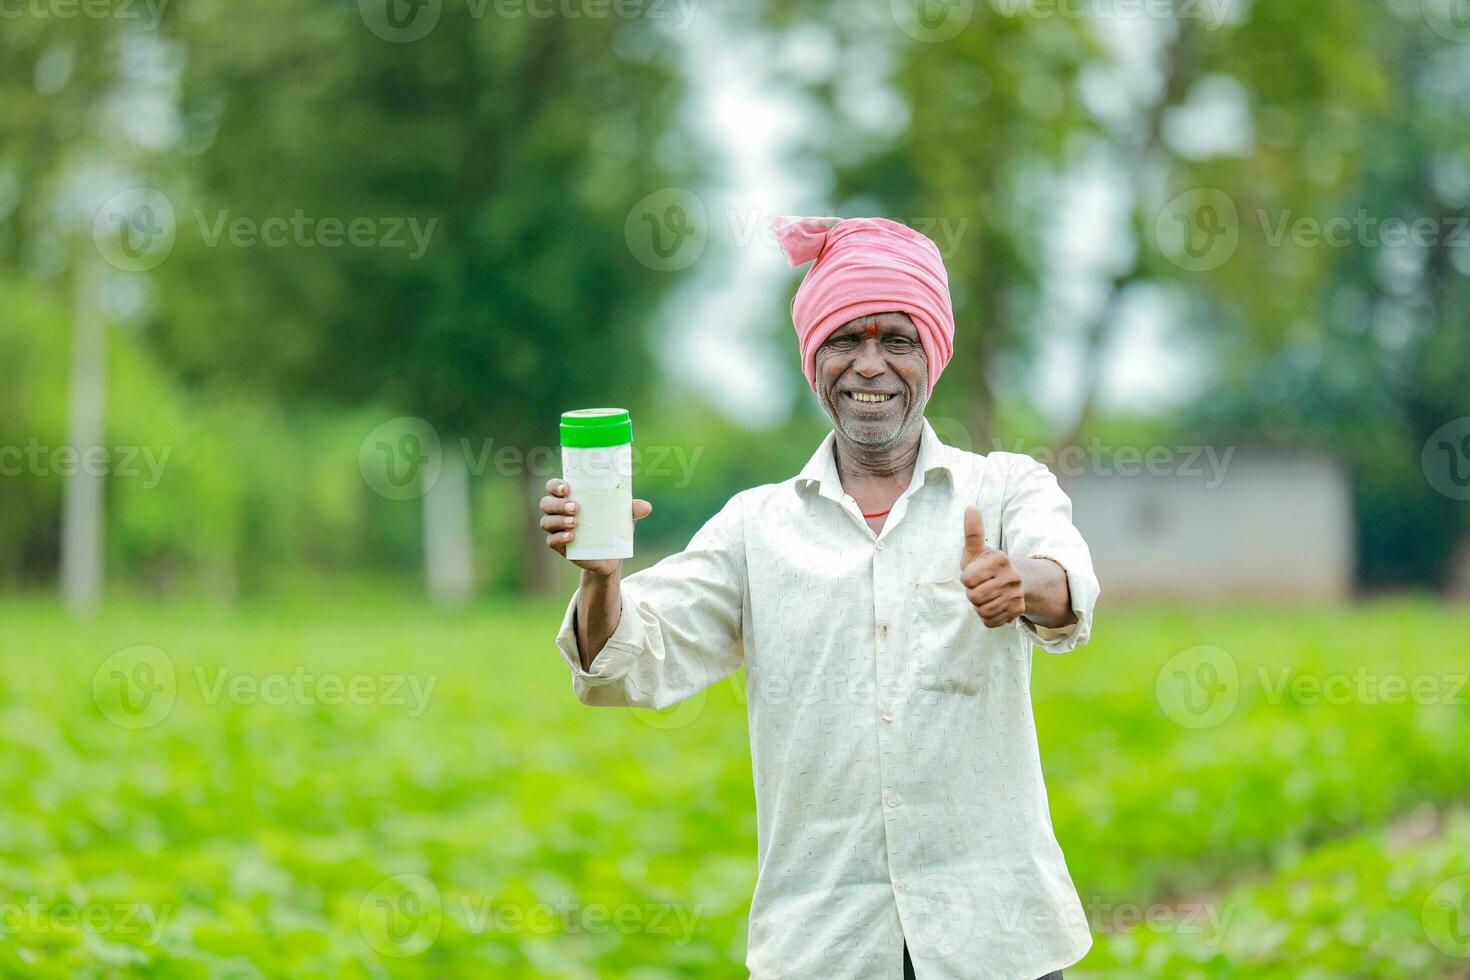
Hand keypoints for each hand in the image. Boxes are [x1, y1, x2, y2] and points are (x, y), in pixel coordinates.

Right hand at [540, 478, 652, 577]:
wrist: (612, 555)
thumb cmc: (614, 527)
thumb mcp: (624, 516)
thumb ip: (633, 509)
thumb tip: (647, 507)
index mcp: (571, 497)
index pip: (553, 487)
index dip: (555, 485)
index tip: (567, 487)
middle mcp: (559, 512)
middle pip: (546, 503)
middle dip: (558, 504)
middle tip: (576, 507)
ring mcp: (558, 529)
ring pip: (546, 521)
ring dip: (558, 520)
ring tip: (575, 522)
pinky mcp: (561, 547)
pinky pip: (551, 541)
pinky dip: (559, 538)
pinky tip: (572, 536)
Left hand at [960, 505, 1024, 627]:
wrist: (1012, 582)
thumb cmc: (986, 565)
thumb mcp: (977, 549)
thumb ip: (973, 531)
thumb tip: (970, 507)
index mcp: (1000, 560)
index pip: (968, 579)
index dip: (966, 578)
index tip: (974, 574)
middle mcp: (1012, 577)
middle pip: (974, 597)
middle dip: (972, 593)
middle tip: (981, 586)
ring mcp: (1017, 595)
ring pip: (982, 610)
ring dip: (979, 605)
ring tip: (986, 595)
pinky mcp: (1017, 611)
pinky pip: (990, 621)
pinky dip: (987, 616)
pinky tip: (993, 605)